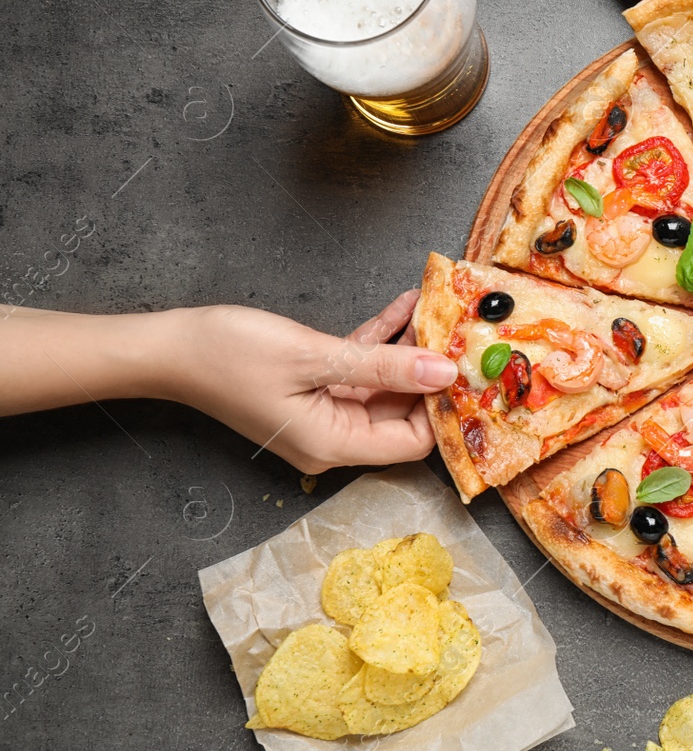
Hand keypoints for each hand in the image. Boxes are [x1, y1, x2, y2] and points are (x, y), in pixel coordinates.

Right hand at [170, 291, 455, 473]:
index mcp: (333, 444)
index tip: (466, 368)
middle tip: (461, 331)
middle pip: (402, 412)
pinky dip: (381, 340)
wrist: (167, 347)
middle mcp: (332, 436)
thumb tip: (443, 373)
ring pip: (385, 385)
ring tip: (438, 311)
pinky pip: (360, 367)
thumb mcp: (315, 357)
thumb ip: (383, 366)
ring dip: (409, 349)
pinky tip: (406, 306)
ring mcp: (324, 412)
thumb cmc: (227, 355)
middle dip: (431, 371)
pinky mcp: (315, 387)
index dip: (441, 407)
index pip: (411, 442)